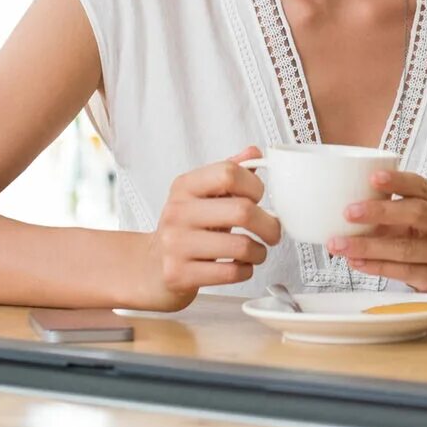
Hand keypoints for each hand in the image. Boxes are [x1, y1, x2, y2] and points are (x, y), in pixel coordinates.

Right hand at [137, 146, 282, 310]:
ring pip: (241, 246)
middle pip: (242, 211)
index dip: (255, 186)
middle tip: (273, 232)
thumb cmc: (188, 228)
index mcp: (185, 186)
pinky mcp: (179, 274)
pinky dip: (246, 271)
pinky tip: (240, 266)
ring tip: (257, 252)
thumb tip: (254, 152)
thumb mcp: (203, 195)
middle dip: (269, 225)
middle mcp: (177, 212)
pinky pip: (230, 272)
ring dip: (260, 252)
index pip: (229, 173)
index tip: (260, 198)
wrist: (153, 267)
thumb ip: (229, 172)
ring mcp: (175, 244)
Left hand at [330, 170, 426, 305]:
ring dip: (367, 246)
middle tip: (348, 212)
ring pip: (405, 248)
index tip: (372, 178)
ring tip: (338, 244)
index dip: (398, 181)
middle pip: (417, 213)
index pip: (422, 187)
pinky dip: (375, 266)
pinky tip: (355, 261)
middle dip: (379, 211)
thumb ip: (401, 210)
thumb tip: (352, 202)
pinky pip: (401, 272)